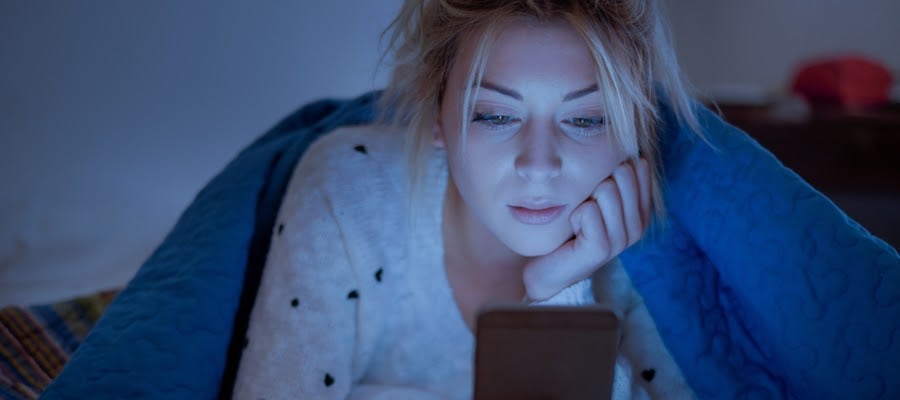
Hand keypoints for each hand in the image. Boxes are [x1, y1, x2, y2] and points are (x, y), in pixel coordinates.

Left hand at [522, 158, 651, 300]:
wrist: (546, 267)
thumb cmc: (569, 226)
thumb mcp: (593, 194)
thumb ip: (611, 171)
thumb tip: (622, 140)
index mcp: (641, 209)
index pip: (639, 166)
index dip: (610, 168)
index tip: (596, 190)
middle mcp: (638, 225)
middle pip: (623, 173)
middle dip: (595, 182)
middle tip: (585, 207)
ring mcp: (622, 239)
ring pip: (606, 190)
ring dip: (583, 200)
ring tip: (579, 220)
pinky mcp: (602, 249)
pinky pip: (588, 211)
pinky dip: (574, 215)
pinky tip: (573, 230)